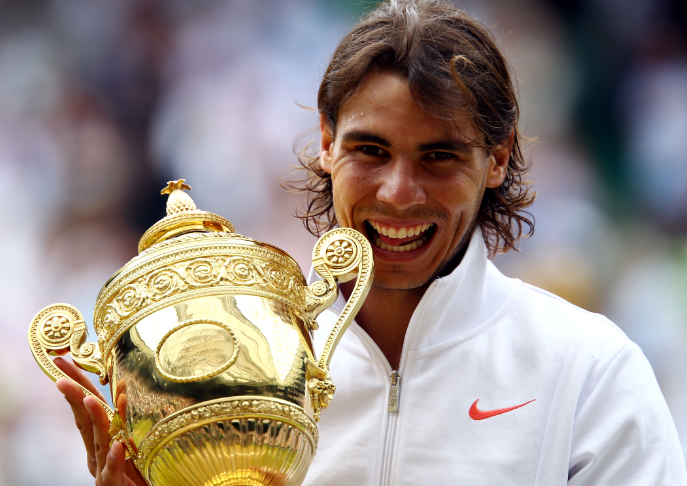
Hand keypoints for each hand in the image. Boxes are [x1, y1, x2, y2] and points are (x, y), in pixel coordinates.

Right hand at [54, 357, 146, 485]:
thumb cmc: (137, 468)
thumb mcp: (130, 437)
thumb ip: (123, 416)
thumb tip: (122, 383)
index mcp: (101, 437)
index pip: (86, 406)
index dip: (76, 383)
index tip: (62, 361)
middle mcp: (98, 451)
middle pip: (84, 421)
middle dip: (74, 398)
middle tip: (62, 378)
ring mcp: (104, 468)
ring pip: (98, 442)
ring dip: (95, 420)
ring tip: (90, 400)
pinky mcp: (115, 484)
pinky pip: (114, 470)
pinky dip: (114, 458)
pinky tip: (117, 446)